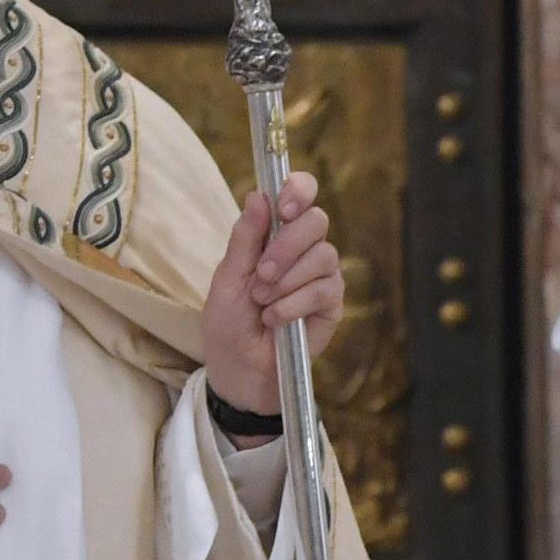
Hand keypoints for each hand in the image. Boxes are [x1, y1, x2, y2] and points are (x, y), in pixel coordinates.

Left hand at [201, 171, 344, 430]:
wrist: (239, 370)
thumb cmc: (229, 322)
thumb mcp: (227, 277)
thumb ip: (245, 238)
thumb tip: (257, 195)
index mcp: (276, 234)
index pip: (301, 194)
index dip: (298, 190)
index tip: (284, 206)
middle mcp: (304, 250)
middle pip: (317, 221)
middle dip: (286, 245)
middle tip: (261, 274)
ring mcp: (321, 276)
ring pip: (323, 255)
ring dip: (286, 280)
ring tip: (262, 302)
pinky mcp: (332, 305)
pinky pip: (324, 289)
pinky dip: (293, 304)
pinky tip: (275, 319)